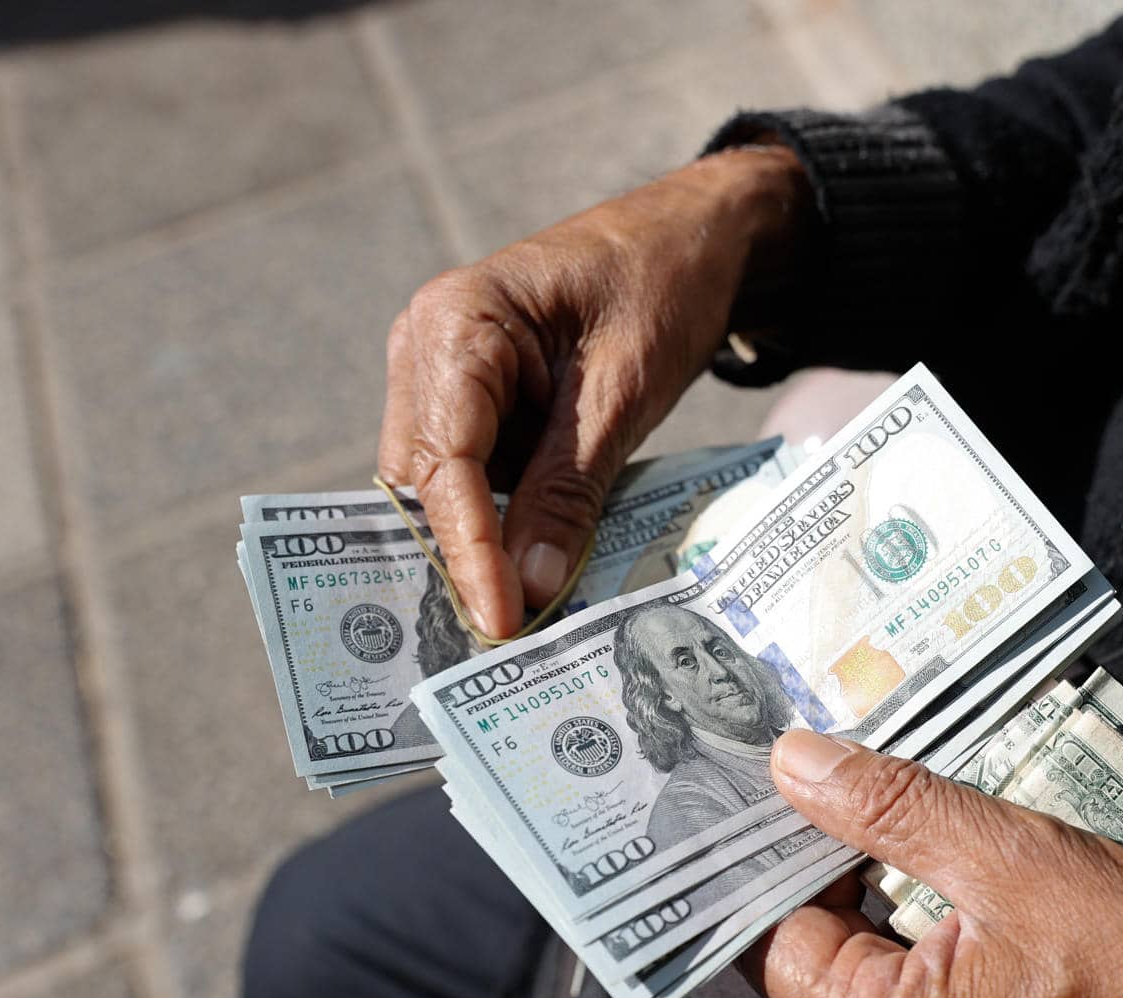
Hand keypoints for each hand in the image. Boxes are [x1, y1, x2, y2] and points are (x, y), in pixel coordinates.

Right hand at [378, 145, 812, 638]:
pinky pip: (476, 472)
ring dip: (480, 545)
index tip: (498, 621)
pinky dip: (503, 519)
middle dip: (461, 558)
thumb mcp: (624, 392)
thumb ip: (570, 489)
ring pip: (444, 485)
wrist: (699, 233)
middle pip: (424, 480)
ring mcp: (445, 371)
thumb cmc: (664, 283)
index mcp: (455, 322)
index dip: (468, 549)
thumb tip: (530, 589)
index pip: (442, 462)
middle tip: (504, 641)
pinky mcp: (479, 398)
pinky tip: (533, 571)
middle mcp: (428, 345)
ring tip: (521, 622)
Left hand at [742, 729, 1122, 997]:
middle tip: (909, 825)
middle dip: (852, 895)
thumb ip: (888, 808)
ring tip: (967, 879)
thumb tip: (792, 765)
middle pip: (821, 976)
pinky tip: (993, 936)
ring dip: (899, 935)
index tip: (835, 804)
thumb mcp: (1014, 856)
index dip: (797, 862)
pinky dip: (938, 983)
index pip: (778, 941)